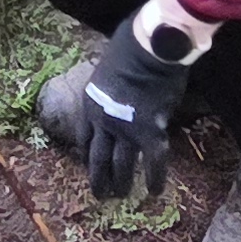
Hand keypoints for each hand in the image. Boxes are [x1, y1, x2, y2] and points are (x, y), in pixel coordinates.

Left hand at [79, 11, 197, 197]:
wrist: (149, 45)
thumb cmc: (131, 45)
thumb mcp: (108, 67)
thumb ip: (110, 85)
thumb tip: (120, 87)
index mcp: (90, 104)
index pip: (84, 138)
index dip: (86, 155)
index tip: (88, 165)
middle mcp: (103, 121)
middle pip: (98, 157)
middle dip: (99, 178)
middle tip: (101, 194)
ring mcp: (125, 129)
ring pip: (121, 165)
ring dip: (121, 184)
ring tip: (122, 196)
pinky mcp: (150, 132)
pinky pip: (153, 163)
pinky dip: (155, 179)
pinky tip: (155, 191)